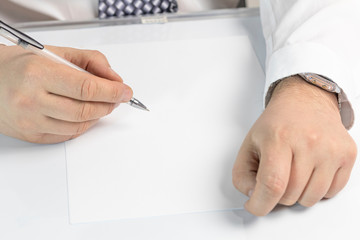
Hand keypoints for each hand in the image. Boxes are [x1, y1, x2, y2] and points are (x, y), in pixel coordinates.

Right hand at [0, 45, 132, 143]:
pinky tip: (86, 115)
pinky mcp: (32, 135)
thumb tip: (114, 78)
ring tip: (102, 104)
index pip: (87, 88)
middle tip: (117, 98)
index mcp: (39, 74)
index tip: (126, 91)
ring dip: (98, 116)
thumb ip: (90, 61)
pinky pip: (67, 135)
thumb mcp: (55, 52)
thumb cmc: (19, 64)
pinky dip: (83, 126)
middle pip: (86, 110)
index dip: (112, 91)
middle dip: (109, 105)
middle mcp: (32, 100)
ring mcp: (31, 121)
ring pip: (79, 126)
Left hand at [232, 75, 356, 215]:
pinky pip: (331, 192)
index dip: (261, 203)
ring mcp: (330, 149)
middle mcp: (308, 142)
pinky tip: (309, 170)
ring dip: (297, 194)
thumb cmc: (277, 122)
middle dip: (277, 195)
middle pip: (290, 194)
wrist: (305, 100)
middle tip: (275, 176)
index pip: (272, 184)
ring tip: (292, 171)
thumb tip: (253, 195)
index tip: (255, 206)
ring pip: (311, 198)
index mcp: (279, 137)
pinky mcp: (347, 154)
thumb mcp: (249, 143)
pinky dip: (316, 189)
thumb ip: (242, 173)